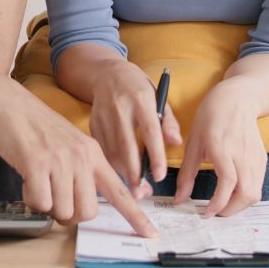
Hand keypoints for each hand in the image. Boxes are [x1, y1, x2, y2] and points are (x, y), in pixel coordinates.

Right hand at [0, 78, 157, 237]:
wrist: (6, 102)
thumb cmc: (34, 126)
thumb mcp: (68, 143)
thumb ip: (81, 169)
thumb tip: (84, 205)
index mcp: (93, 153)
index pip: (119, 191)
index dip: (135, 216)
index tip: (150, 234)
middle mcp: (81, 157)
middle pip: (87, 212)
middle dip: (69, 215)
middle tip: (54, 199)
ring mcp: (60, 160)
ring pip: (63, 211)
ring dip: (47, 205)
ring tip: (38, 182)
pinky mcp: (36, 163)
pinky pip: (40, 203)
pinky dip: (31, 198)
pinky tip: (27, 179)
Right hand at [89, 61, 181, 198]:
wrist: (107, 74)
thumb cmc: (137, 88)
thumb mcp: (158, 96)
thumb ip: (168, 120)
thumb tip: (176, 143)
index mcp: (141, 99)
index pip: (150, 131)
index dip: (155, 156)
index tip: (159, 176)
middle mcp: (120, 107)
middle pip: (127, 145)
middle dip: (134, 172)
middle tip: (142, 192)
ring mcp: (104, 115)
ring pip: (111, 150)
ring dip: (122, 172)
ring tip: (134, 187)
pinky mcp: (92, 123)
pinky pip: (101, 149)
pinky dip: (110, 164)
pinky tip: (120, 173)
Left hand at [174, 80, 266, 217]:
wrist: (237, 100)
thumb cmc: (211, 117)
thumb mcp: (193, 142)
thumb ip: (187, 173)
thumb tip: (179, 200)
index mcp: (223, 147)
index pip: (228, 181)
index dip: (218, 202)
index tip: (206, 213)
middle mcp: (243, 154)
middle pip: (246, 193)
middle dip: (230, 211)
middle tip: (213, 213)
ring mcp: (256, 158)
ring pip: (255, 193)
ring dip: (239, 206)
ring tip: (222, 205)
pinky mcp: (262, 160)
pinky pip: (258, 185)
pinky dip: (246, 196)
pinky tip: (232, 193)